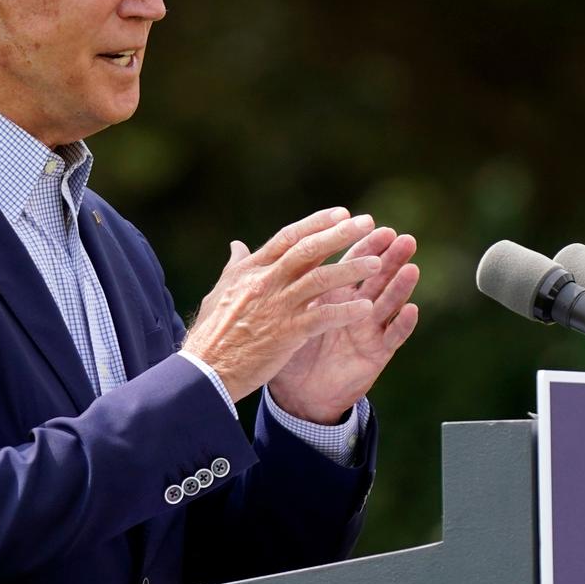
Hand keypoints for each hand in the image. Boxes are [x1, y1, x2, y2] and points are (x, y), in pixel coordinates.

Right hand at [181, 208, 382, 402]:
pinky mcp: (286, 334)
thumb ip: (236, 266)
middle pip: (309, 250)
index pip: (289, 237)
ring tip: (378, 264)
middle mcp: (266, 282)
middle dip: (341, 235)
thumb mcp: (221, 291)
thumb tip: (238, 244)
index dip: (318, 223)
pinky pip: (322, 317)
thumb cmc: (212, 332)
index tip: (343, 213)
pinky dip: (345, 311)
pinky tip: (366, 308)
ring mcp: (277, 307)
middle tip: (369, 224)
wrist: (206, 370)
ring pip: (320, 279)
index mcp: (252, 270)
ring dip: (351, 270)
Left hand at [267, 225, 418, 423]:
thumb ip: (270, 280)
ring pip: (388, 302)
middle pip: (376, 276)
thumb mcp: (279, 314)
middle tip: (403, 238)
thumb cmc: (291, 352)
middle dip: (390, 257)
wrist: (298, 395)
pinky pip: (392, 338)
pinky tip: (410, 309)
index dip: (361, 243)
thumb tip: (236, 245)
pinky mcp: (376, 354)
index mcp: (333, 294)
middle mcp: (355, 307)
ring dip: (401, 285)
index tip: (369, 222)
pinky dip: (402, 324)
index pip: (350, 262)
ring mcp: (368, 329)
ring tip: (411, 267)